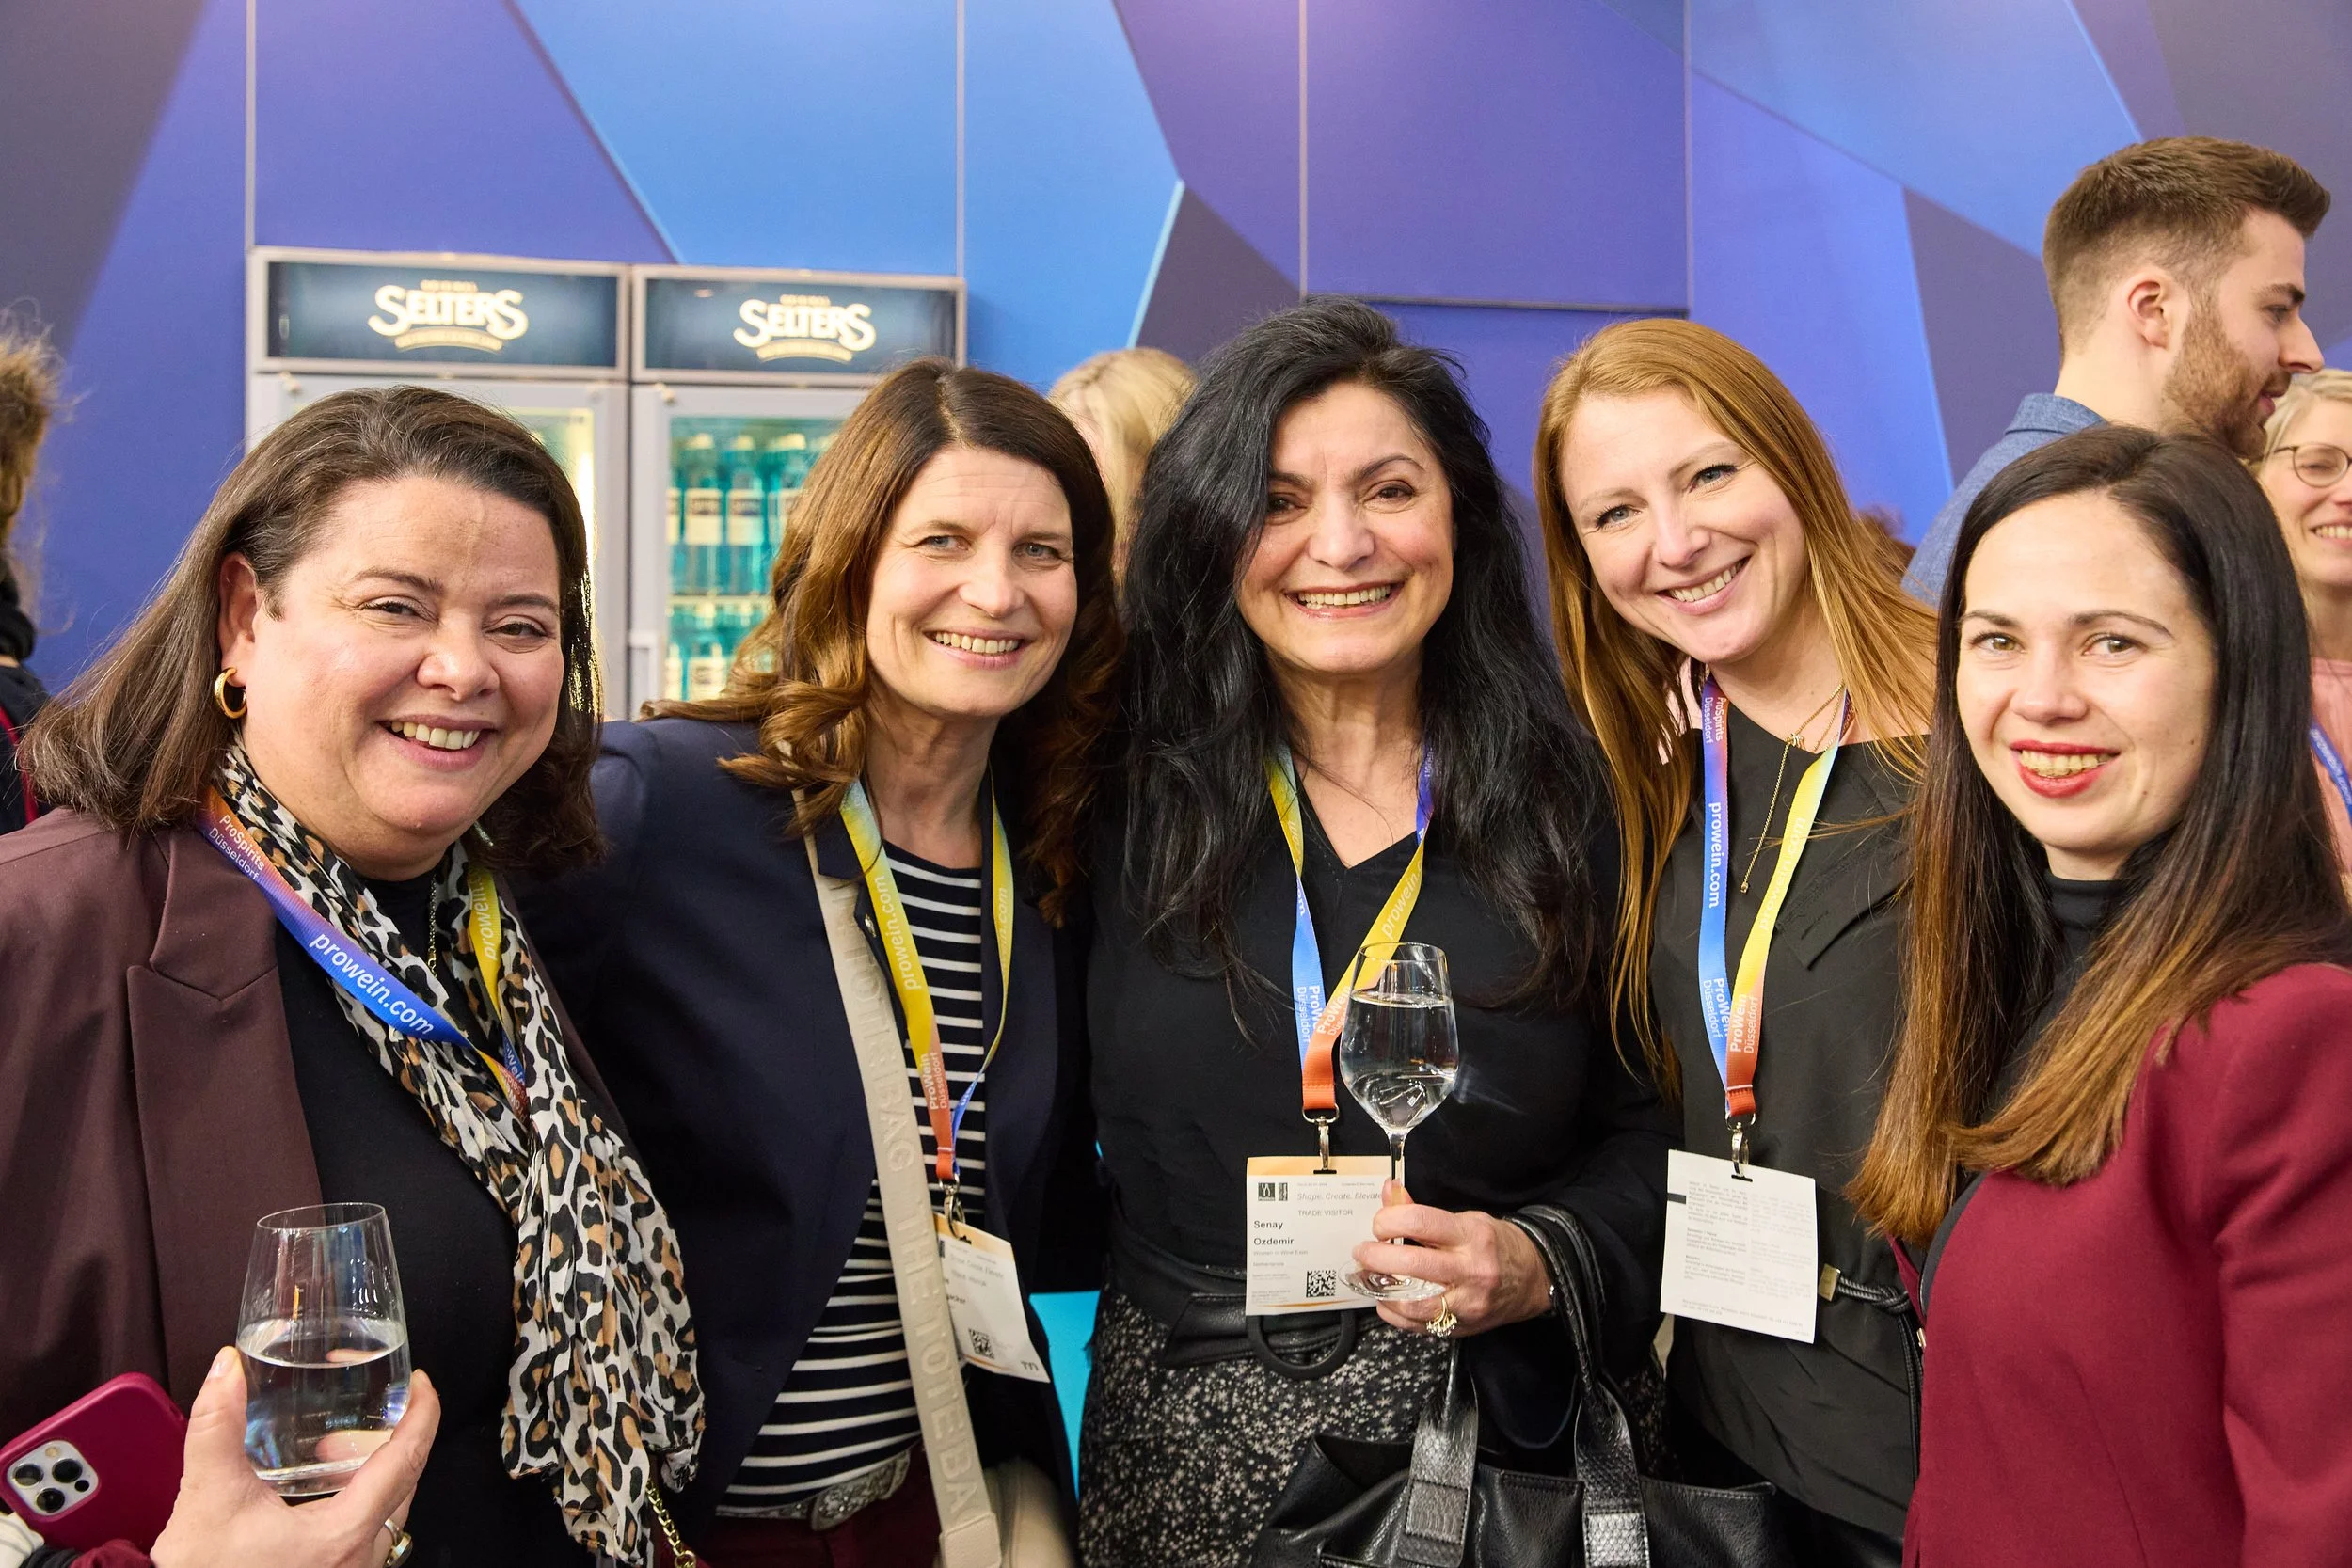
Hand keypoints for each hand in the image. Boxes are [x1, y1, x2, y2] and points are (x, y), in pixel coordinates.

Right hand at [149, 1347, 438, 1567]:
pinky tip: (316, 1493)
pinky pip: (365, 1534)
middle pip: (403, 1484)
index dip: (422, 1414)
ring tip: (325, 1452)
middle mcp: (360, 1558)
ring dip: (366, 1473)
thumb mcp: (208, 1497)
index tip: (422, 1383)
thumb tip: (226, 1369)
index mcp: (345, 1533)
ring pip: (385, 1511)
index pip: (407, 1460)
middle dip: (384, 1441)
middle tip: (355, 1417)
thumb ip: (217, 1427)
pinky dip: (353, 1502)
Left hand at [1352, 1181, 1553, 1336]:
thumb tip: (1389, 1192)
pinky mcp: (1461, 1326)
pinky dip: (1393, 1313)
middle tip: (1363, 1251)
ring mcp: (1467, 1303)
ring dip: (1380, 1290)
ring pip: (1412, 1302)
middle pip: (1412, 1265)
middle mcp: (1471, 1270)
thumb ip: (1423, 1212)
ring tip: (1368, 1277)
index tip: (1380, 1225)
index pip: (1421, 1222)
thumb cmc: (1495, 1245)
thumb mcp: (1466, 1219)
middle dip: (1376, 1257)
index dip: (1389, 1221)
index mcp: (1472, 1236)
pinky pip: (1417, 1325)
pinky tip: (1385, 1300)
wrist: (1532, 1279)